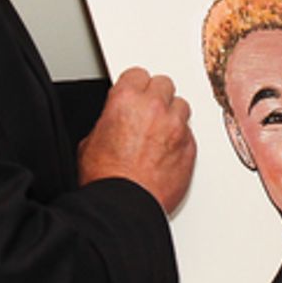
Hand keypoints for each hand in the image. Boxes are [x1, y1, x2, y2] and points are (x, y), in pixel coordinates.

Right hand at [78, 67, 195, 214]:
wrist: (123, 207)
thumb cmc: (105, 180)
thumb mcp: (91, 142)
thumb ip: (109, 121)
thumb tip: (115, 123)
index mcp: (125, 101)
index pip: (138, 74)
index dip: (135, 86)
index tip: (134, 94)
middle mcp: (154, 109)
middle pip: (164, 85)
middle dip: (156, 97)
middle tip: (147, 112)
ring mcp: (176, 127)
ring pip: (181, 106)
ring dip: (171, 115)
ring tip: (159, 133)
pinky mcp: (190, 148)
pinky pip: (189, 133)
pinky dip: (180, 139)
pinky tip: (166, 152)